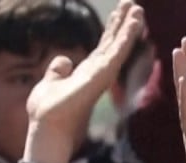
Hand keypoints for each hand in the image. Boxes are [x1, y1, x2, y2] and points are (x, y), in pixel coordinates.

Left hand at [22, 0, 143, 162]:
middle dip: (124, 23)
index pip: (104, 46)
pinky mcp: (103, 74)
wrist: (47, 127)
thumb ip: (58, 70)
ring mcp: (103, 73)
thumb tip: (63, 59)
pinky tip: (135, 22)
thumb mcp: (50, 83)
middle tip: (134, 4)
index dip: (113, 29)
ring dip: (130, 27)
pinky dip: (127, 36)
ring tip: (138, 9)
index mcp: (88, 71)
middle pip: (114, 42)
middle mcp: (99, 72)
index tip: (120, 12)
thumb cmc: (48, 112)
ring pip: (119, 45)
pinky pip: (118, 51)